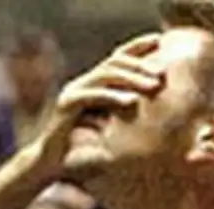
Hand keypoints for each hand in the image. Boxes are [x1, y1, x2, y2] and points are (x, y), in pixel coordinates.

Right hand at [35, 33, 163, 179]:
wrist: (52, 163)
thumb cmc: (82, 149)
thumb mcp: (110, 128)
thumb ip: (126, 114)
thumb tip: (156, 108)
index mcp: (92, 84)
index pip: (116, 58)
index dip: (137, 46)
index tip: (160, 39)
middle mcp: (82, 83)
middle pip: (113, 63)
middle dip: (140, 66)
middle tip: (162, 75)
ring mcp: (72, 92)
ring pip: (104, 75)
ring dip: (131, 79)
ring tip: (152, 86)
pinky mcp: (65, 105)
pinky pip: (91, 95)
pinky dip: (112, 96)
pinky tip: (131, 101)